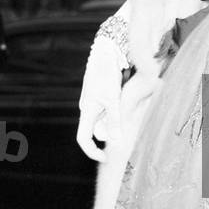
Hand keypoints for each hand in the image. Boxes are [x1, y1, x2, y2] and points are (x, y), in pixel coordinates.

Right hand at [76, 37, 122, 162]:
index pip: (83, 139)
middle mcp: (87, 107)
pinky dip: (114, 112)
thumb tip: (116, 143)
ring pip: (101, 119)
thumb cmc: (107, 74)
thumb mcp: (113, 99)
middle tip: (123, 134)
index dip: (92, 151)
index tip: (105, 157)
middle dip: (108, 134)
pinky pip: (105, 109)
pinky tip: (124, 103)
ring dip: (113, 121)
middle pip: (95, 129)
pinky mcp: (99, 93)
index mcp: (86, 110)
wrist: (105, 52)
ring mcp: (92, 100)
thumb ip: (114, 121)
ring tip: (125, 112)